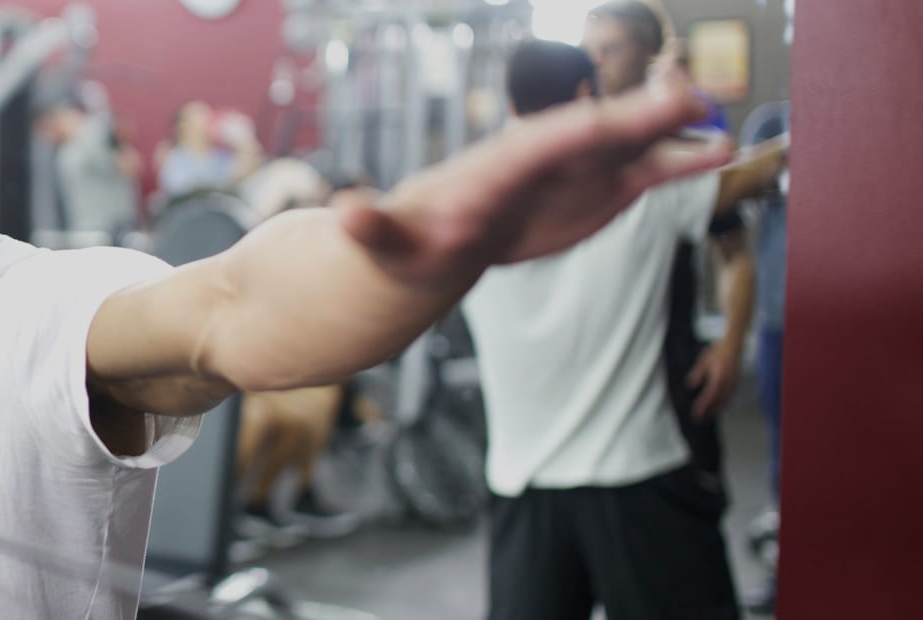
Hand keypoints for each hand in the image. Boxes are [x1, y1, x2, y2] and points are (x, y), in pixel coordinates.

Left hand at [338, 67, 733, 283]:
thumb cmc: (401, 240)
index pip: (536, 145)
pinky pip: (642, 173)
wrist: (426, 244)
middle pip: (592, 131)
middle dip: (634, 116)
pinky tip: (720, 152)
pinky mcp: (593, 191)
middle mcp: (540, 159)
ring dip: (669, 132)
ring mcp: (572, 172)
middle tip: (685, 95)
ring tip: (718, 125)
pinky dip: (680, 163)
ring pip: (626, 143)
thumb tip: (346, 213)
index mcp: (493, 169)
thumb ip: (371, 228)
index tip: (609, 124)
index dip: (573, 135)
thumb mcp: (381, 241)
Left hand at [688, 341, 742, 420]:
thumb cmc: (717, 351)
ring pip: (725, 400)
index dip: (702, 406)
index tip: (696, 413)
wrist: (734, 345)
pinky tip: (718, 406)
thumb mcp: (704, 361)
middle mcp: (727, 382)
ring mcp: (734, 383)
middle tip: (700, 419)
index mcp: (718, 377)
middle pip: (718, 402)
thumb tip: (691, 385)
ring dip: (716, 409)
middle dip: (709, 411)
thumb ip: (697, 373)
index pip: (709, 396)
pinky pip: (730, 396)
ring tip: (708, 416)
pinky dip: (724, 403)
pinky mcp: (736, 382)